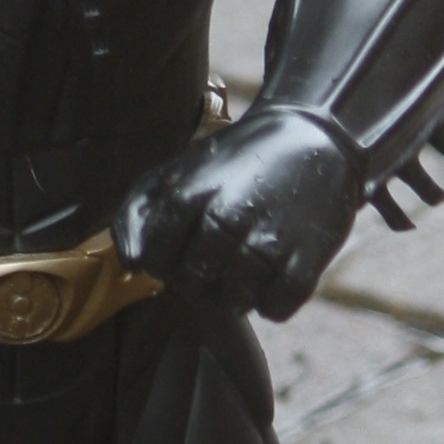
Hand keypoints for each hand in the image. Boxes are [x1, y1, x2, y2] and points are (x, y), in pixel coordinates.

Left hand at [114, 107, 360, 323]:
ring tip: (243, 267)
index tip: (181, 250)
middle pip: (193, 287)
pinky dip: (272, 302)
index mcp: (188, 196)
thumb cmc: (233, 162)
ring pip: (234, 303)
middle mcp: (226, 218)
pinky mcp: (308, 257)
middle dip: (198, 283)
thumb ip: (136, 214)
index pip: (155, 261)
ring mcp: (269, 240)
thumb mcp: (175, 172)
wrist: (313, 135)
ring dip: (235, 295)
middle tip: (216, 261)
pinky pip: (276, 309)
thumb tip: (131, 265)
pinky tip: (272, 275)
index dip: (164, 264)